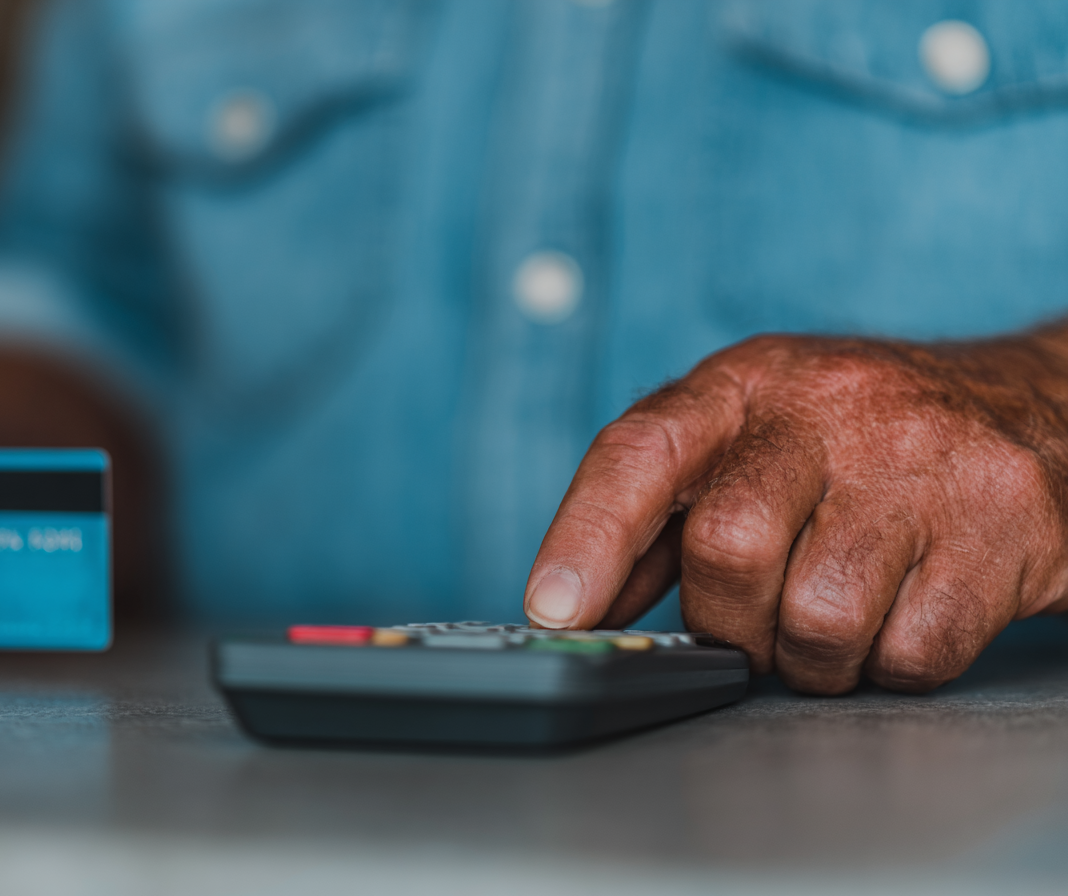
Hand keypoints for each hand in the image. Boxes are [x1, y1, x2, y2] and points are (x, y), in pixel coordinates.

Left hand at [525, 333, 1067, 693]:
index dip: (585, 535)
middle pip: (729, 547)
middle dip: (727, 622)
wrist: (1035, 407)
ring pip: (818, 618)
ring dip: (809, 658)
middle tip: (748, 628)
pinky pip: (909, 653)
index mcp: (749, 383)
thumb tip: (575, 603)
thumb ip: (659, 516)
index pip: (642, 450)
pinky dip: (889, 665)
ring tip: (830, 623)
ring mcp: (925, 462)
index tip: (553, 610)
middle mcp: (833, 406)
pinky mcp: (1005, 524)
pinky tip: (902, 615)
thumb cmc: (861, 440)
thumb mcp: (751, 441)